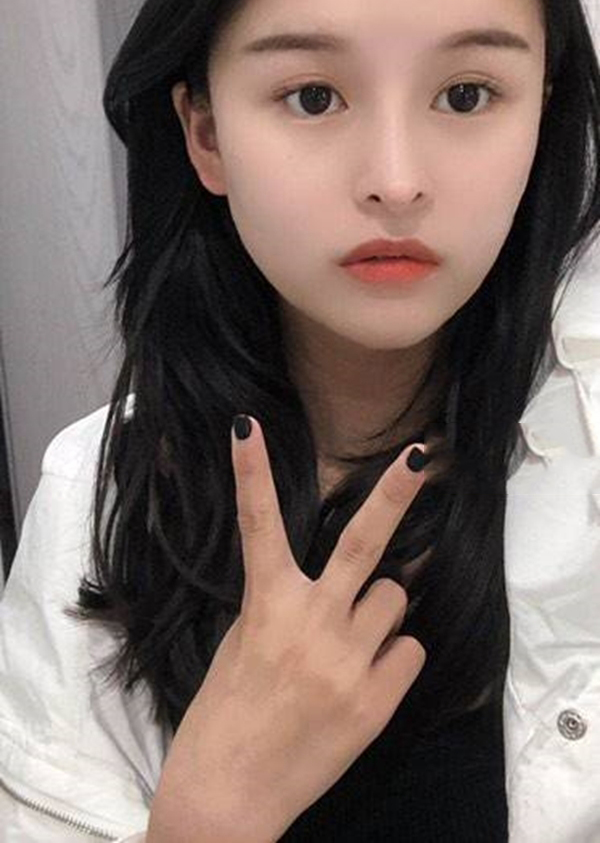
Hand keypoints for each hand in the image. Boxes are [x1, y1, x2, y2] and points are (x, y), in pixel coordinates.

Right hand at [147, 416, 427, 842]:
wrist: (229, 794)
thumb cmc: (226, 714)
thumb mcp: (244, 644)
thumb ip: (286, 604)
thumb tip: (340, 583)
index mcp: (267, 605)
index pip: (259, 525)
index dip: (251, 472)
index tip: (245, 426)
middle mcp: (312, 623)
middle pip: (363, 544)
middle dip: (395, 494)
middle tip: (422, 455)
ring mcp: (348, 661)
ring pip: (393, 600)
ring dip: (379, 612)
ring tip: (349, 646)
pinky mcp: (376, 700)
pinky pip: (409, 651)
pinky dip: (392, 658)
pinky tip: (364, 681)